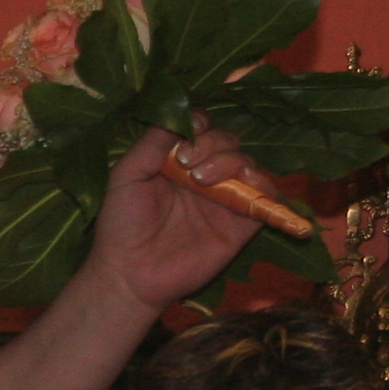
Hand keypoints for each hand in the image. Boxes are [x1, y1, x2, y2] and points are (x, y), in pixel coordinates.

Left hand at [81, 125, 262, 311]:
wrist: (130, 273)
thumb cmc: (122, 224)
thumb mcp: (127, 175)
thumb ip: (152, 143)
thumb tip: (183, 116)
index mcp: (178, 161)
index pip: (202, 129)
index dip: (200, 125)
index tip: (188, 134)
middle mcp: (204, 176)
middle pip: (228, 142)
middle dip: (213, 144)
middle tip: (188, 163)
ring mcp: (224, 199)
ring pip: (247, 164)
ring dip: (231, 161)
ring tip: (203, 179)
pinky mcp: (240, 225)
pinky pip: (266, 198)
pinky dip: (265, 185)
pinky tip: (246, 183)